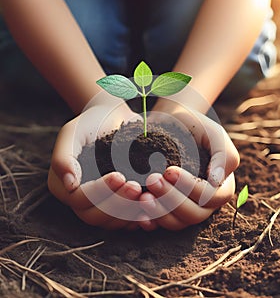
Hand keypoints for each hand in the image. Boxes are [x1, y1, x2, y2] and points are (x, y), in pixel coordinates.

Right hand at [48, 92, 143, 229]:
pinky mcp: (117, 205)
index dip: (99, 192)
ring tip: (147, 197)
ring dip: (129, 213)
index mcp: (64, 186)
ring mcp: (99, 205)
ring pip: (111, 222)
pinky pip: (126, 220)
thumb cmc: (91, 123)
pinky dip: (139, 218)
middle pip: (94, 216)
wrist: (113, 120)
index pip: (79, 199)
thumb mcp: (72, 133)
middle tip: (136, 187)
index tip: (119, 176)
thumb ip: (63, 157)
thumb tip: (69, 185)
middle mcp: (80, 200)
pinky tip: (152, 210)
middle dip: (117, 204)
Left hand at [138, 103, 238, 230]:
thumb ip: (224, 156)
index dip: (190, 187)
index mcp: (220, 187)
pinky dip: (149, 221)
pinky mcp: (166, 207)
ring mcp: (184, 207)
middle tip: (152, 180)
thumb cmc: (196, 127)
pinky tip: (138, 212)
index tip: (169, 170)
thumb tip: (216, 181)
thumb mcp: (215, 135)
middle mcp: (204, 202)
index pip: (210, 197)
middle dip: (171, 200)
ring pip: (176, 222)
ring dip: (159, 212)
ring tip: (142, 196)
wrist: (172, 122)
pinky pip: (160, 222)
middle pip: (193, 214)